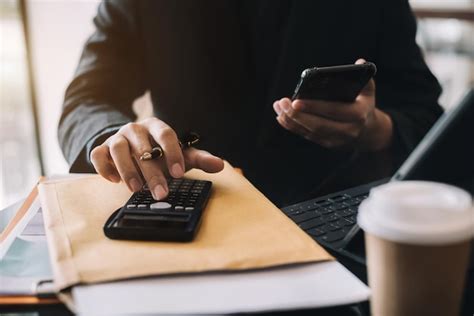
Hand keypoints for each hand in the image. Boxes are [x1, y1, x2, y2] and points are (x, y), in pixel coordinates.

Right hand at [90, 117, 223, 198]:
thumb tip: (220, 165)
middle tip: (161, 193)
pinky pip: (98, 155)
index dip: (172, 153)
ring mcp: (117, 138)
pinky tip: (113, 181)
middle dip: (152, 172)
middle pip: (143, 147)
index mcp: (156, 127)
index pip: (166, 135)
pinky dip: (104, 167)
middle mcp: (136, 130)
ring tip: (136, 189)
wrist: (134, 148)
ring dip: (127, 170)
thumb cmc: (160, 152)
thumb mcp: (180, 155)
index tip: (178, 174)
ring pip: (118, 149)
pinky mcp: (103, 148)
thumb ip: (199, 159)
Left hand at [273, 59, 392, 150]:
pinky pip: (306, 135)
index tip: (296, 101)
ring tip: (278, 107)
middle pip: (318, 125)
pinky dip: (292, 126)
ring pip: (309, 131)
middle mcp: (348, 130)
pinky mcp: (326, 143)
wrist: (367, 132)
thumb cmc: (363, 104)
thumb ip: (364, 75)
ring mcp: (336, 140)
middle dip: (297, 115)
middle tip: (282, 103)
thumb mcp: (368, 91)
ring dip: (291, 120)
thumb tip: (358, 62)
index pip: (334, 111)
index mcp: (358, 115)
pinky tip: (281, 117)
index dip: (314, 107)